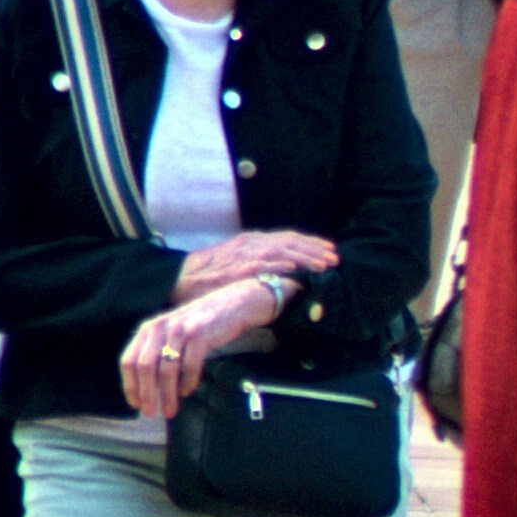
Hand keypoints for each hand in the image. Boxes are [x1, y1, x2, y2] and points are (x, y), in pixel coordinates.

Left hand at [119, 276, 280, 421]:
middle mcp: (160, 328)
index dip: (130, 385)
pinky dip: (187, 382)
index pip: (129, 360)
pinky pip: (190, 365)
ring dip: (167, 394)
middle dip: (147, 394)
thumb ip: (157, 352)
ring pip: (167, 369)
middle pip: (145, 367)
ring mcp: (180, 330)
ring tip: (170, 411)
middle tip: (150, 414)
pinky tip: (187, 392)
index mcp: (148, 329)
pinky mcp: (199, 335)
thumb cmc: (200, 326)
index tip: (135, 404)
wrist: (232, 305)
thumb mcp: (172, 334)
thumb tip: (147, 387)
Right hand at [177, 229, 337, 299]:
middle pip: (290, 242)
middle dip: (315, 249)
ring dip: (305, 258)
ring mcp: (245, 255)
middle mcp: (252, 244)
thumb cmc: (211, 273)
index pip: (288, 238)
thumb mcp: (239, 261)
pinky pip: (262, 265)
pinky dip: (280, 265)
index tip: (329, 250)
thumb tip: (284, 269)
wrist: (182, 277)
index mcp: (253, 241)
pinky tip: (296, 269)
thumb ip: (260, 262)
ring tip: (323, 264)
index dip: (311, 243)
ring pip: (282, 252)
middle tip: (335, 257)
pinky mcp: (237, 269)